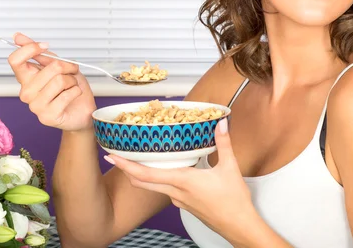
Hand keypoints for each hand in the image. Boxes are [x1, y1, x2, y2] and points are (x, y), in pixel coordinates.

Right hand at [7, 32, 96, 130]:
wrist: (81, 111)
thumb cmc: (69, 88)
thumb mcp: (56, 65)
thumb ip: (38, 52)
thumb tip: (17, 36)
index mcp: (26, 78)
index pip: (15, 60)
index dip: (30, 48)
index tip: (44, 46)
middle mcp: (26, 92)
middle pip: (50, 67)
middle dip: (67, 66)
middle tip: (71, 71)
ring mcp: (35, 106)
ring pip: (60, 80)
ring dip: (73, 80)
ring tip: (72, 85)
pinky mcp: (48, 116)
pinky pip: (67, 94)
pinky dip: (76, 91)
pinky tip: (73, 96)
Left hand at [105, 120, 255, 239]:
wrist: (240, 227)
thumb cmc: (234, 202)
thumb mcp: (230, 168)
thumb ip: (224, 144)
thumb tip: (220, 124)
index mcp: (183, 181)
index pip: (147, 174)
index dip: (126, 165)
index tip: (112, 156)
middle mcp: (176, 193)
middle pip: (143, 181)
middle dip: (127, 168)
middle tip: (114, 156)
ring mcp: (179, 201)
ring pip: (153, 187)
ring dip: (142, 174)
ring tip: (135, 159)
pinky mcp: (184, 205)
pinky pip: (165, 191)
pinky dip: (158, 180)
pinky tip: (164, 172)